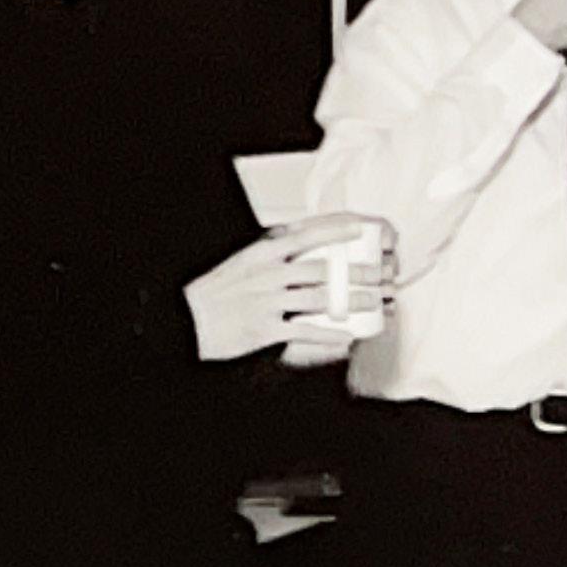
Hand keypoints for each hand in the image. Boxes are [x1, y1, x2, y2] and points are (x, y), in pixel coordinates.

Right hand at [184, 212, 396, 362]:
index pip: (305, 236)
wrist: (185, 321)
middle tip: (381, 276)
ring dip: (353, 301)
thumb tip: (301, 242)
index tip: (360, 230)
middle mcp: (268, 275)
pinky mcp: (265, 329)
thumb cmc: (216, 292)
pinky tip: (348, 336)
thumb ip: (271, 254)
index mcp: (261, 255)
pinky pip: (305, 330)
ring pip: (321, 299)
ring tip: (375, 301)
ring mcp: (267, 302)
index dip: (336, 232)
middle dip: (357, 274)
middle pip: (323, 271)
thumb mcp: (241, 262)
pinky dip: (330, 334)